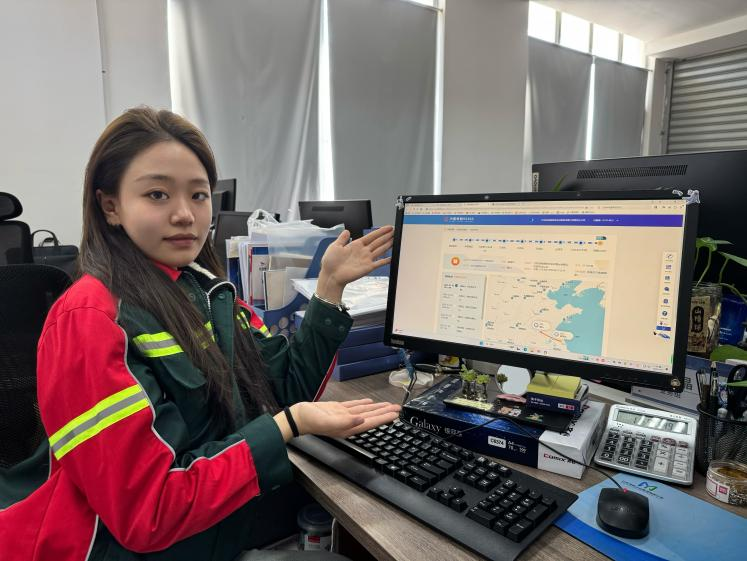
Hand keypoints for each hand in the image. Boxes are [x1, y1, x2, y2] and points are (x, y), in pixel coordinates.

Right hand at [275, 399, 400, 439]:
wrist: (297, 417)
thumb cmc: (309, 421)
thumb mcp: (327, 421)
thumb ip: (345, 422)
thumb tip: (361, 420)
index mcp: (347, 427)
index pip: (370, 422)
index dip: (383, 418)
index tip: (395, 414)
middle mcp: (348, 422)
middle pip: (370, 417)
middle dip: (384, 413)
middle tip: (397, 408)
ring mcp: (343, 415)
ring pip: (365, 411)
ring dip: (377, 408)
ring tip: (388, 405)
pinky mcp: (337, 409)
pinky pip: (354, 406)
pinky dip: (363, 404)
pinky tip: (369, 402)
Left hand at [315, 226, 393, 302]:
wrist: (331, 276)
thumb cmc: (330, 263)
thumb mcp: (335, 246)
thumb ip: (342, 239)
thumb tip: (347, 231)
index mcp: (355, 245)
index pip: (371, 236)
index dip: (380, 232)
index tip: (388, 228)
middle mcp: (363, 251)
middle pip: (378, 242)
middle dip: (387, 236)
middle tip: (395, 232)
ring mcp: (366, 259)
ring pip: (380, 250)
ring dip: (388, 245)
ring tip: (396, 240)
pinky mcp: (367, 268)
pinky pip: (379, 263)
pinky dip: (386, 260)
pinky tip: (392, 257)